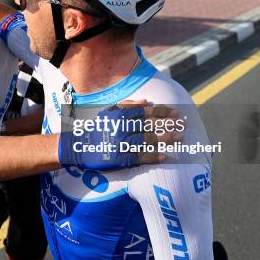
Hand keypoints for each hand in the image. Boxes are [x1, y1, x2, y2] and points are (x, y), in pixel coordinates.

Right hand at [57, 99, 183, 169]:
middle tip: (182, 125)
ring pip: (146, 140)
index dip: (161, 112)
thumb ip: (126, 105)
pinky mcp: (118, 158)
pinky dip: (151, 157)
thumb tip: (146, 102)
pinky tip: (163, 156)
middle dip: (167, 125)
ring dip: (164, 139)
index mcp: (118, 115)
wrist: (77, 146)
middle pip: (148, 125)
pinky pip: (138, 157)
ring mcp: (119, 143)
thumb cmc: (94, 128)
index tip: (174, 113)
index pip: (144, 112)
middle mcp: (120, 128)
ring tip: (179, 138)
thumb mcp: (107, 111)